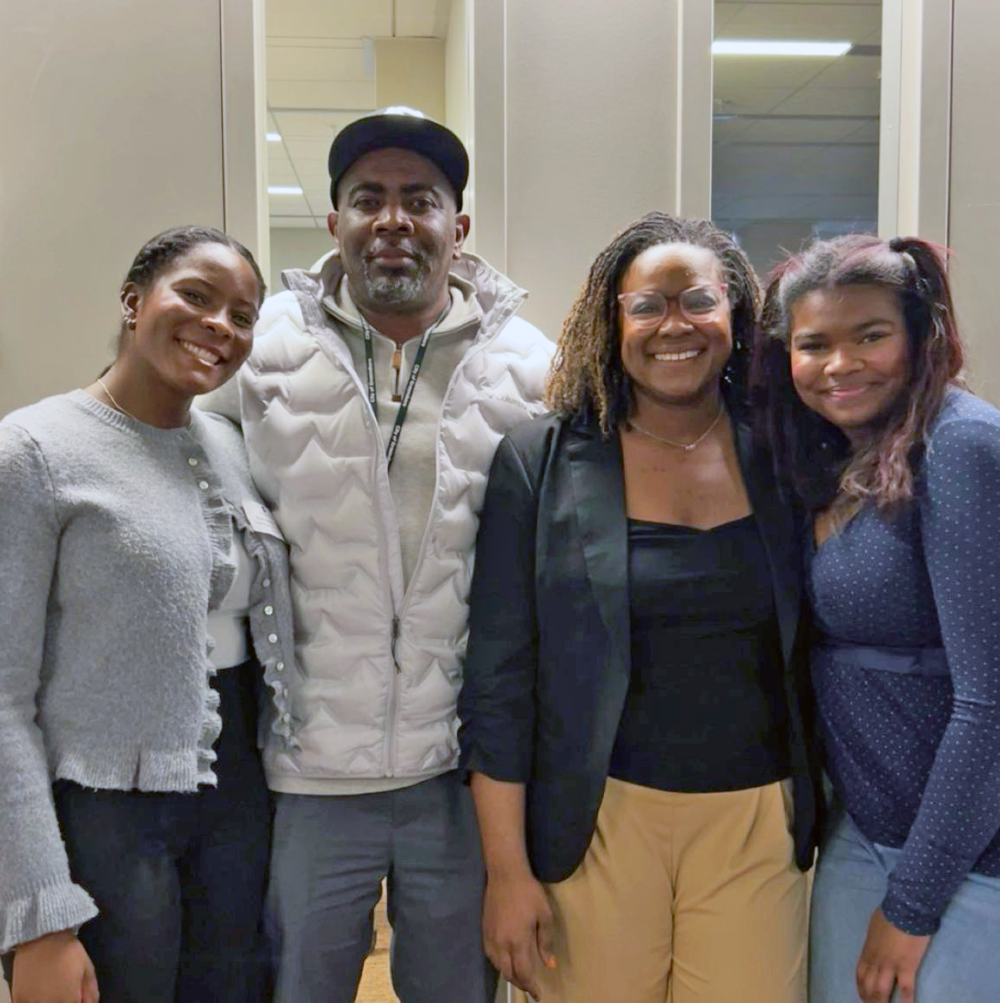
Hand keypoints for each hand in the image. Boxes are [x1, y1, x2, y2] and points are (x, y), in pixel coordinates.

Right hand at [12, 930, 98, 1002]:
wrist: (42, 937)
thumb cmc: (69, 952)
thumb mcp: (87, 969)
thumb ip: (91, 992)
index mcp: (67, 1000)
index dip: (79, 1002)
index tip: (78, 995)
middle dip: (67, 1001)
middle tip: (67, 989)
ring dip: (52, 1000)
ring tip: (54, 987)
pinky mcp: (18, 999)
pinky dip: (36, 1000)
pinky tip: (41, 990)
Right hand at [483, 869, 556, 998]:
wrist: (505, 874)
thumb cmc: (528, 893)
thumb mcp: (544, 915)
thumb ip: (546, 942)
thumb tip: (549, 964)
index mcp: (518, 941)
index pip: (523, 973)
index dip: (531, 987)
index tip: (538, 994)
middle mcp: (502, 944)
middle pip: (509, 973)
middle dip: (521, 983)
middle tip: (530, 987)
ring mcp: (491, 937)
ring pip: (498, 966)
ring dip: (509, 974)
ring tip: (519, 976)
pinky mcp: (484, 930)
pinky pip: (491, 955)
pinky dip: (499, 964)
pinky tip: (506, 960)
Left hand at [856, 908, 930, 1002]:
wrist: (905, 910)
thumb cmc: (890, 915)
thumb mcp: (875, 927)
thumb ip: (874, 940)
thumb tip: (875, 945)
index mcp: (868, 951)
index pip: (861, 974)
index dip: (861, 988)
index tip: (862, 998)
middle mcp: (876, 961)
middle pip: (869, 985)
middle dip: (869, 1000)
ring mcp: (890, 965)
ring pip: (882, 990)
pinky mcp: (906, 966)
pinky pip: (906, 989)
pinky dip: (906, 1001)